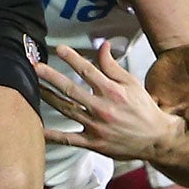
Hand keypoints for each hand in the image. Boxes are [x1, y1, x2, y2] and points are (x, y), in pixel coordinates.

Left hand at [35, 42, 183, 163]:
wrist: (156, 139)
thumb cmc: (143, 108)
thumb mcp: (132, 83)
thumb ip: (113, 66)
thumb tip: (101, 44)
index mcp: (112, 92)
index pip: (88, 71)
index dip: (72, 58)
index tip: (58, 48)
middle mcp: (102, 108)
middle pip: (70, 89)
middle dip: (50, 76)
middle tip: (34, 66)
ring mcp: (95, 127)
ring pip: (65, 110)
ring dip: (47, 97)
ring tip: (32, 87)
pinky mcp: (92, 143)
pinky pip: (68, 139)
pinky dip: (52, 136)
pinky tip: (37, 129)